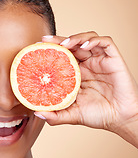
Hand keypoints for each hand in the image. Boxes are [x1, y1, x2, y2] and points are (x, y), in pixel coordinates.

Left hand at [35, 32, 137, 146]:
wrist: (120, 119)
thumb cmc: (98, 115)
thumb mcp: (72, 114)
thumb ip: (55, 115)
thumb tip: (36, 113)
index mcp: (77, 74)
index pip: (63, 56)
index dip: (52, 50)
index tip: (38, 48)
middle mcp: (87, 65)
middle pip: (72, 45)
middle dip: (59, 40)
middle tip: (45, 40)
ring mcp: (100, 61)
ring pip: (87, 39)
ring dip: (75, 37)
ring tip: (65, 44)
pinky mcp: (113, 60)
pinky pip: (106, 43)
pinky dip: (94, 40)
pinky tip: (84, 46)